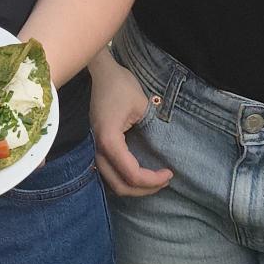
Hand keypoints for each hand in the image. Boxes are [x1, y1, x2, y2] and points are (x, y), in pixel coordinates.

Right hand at [89, 56, 173, 198]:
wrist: (100, 74)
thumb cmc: (121, 86)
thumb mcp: (142, 107)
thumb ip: (151, 131)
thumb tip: (163, 152)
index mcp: (108, 140)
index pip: (132, 174)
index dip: (153, 180)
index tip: (170, 172)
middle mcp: (97, 149)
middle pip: (120, 186)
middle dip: (145, 189)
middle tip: (164, 180)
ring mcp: (94, 149)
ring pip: (112, 183)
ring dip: (134, 187)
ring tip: (154, 180)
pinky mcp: (96, 147)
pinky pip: (109, 173)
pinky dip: (124, 179)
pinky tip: (139, 173)